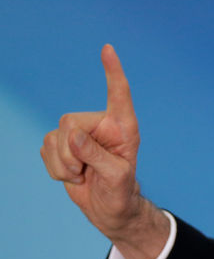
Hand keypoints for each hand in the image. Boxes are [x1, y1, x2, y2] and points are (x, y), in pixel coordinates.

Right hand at [41, 44, 168, 258]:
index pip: (118, 94)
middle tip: (84, 171)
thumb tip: (72, 136)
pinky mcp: (62, 145)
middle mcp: (100, 125)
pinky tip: (73, 175)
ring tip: (83, 175)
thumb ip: (96, 155)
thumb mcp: (116, 177)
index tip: (108, 49)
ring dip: (64, 164)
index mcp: (123, 127)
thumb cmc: (121, 192)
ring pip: (54, 138)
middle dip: (71, 153)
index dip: (113, 72)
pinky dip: (55, 169)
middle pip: (69, 122)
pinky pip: (45, 150)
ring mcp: (79, 134)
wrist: (109, 209)